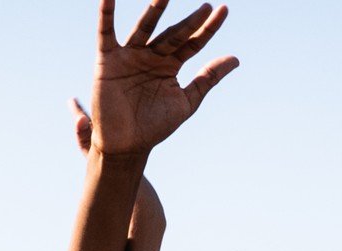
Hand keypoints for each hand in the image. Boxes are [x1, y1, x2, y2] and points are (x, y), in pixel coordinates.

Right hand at [87, 0, 237, 157]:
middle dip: (189, 22)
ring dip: (155, 10)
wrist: (126, 145)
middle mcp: (151, 56)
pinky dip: (105, 14)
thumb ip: (208, 78)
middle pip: (173, 34)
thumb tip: (236, 59)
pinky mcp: (108, 60)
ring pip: (145, 28)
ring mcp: (130, 55)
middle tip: (205, 7)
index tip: (224, 10)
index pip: (192, 42)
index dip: (208, 28)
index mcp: (170, 65)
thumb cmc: (154, 126)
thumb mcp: (186, 101)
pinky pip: (105, 33)